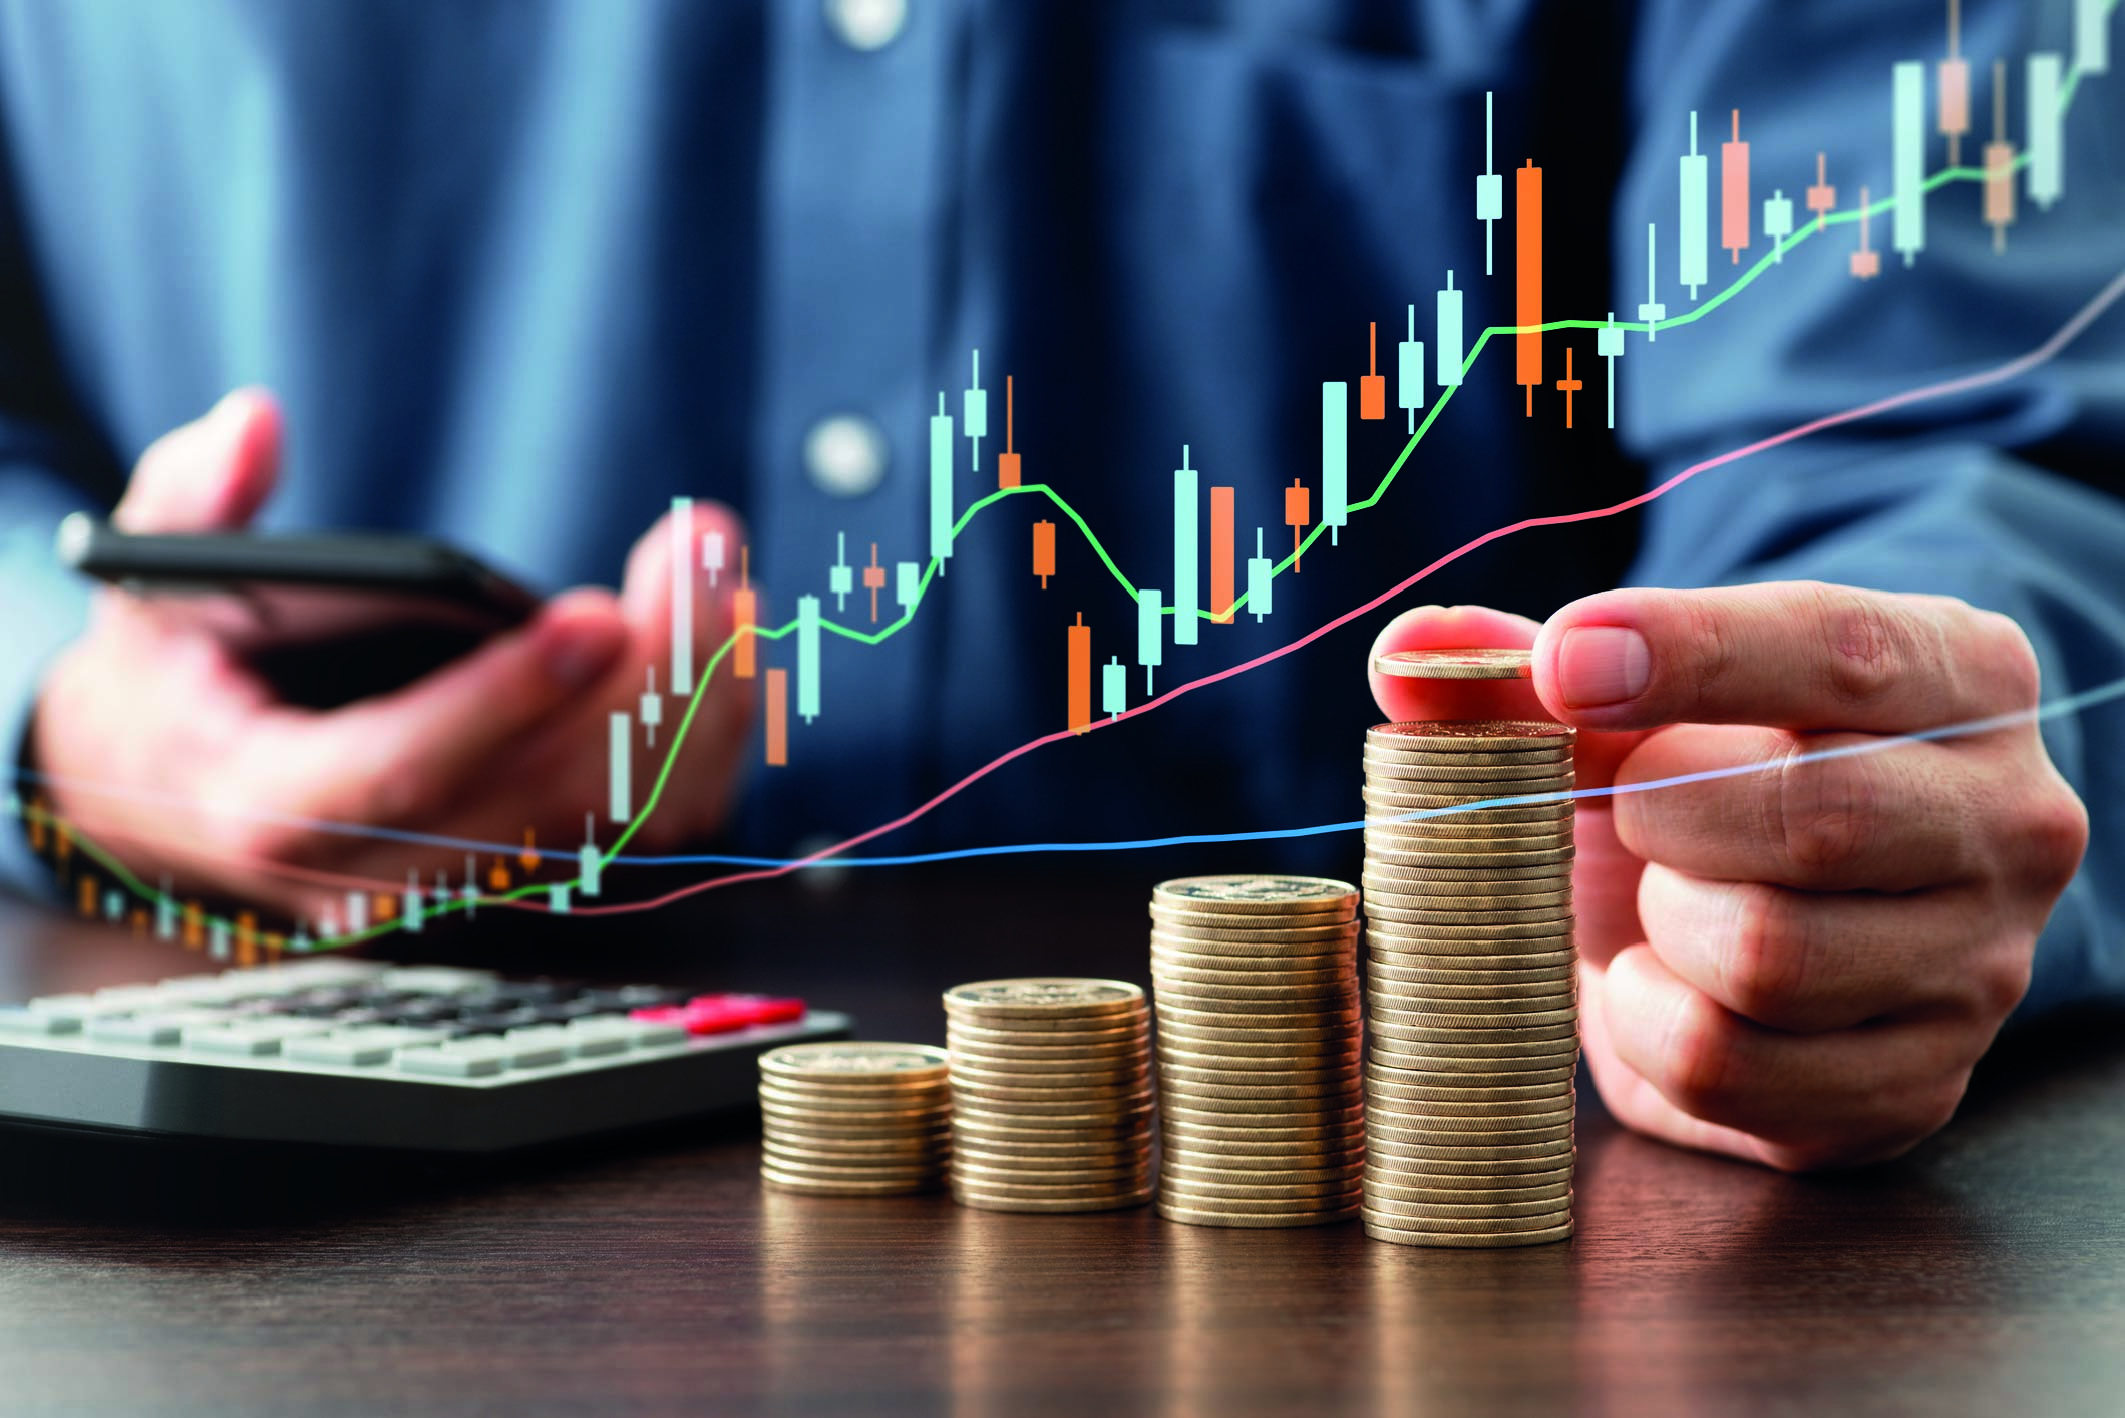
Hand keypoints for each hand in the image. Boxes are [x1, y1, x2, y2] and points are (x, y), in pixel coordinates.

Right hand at [31, 389, 753, 925]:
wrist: (178, 806)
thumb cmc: (173, 688)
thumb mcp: (146, 590)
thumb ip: (189, 506)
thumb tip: (252, 424)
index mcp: (275, 808)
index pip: (403, 770)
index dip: (503, 698)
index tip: (595, 616)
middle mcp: (382, 872)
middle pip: (548, 794)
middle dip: (652, 669)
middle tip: (701, 546)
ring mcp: (466, 884)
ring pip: (618, 821)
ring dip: (700, 699)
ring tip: (723, 573)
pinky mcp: (525, 873)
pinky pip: (641, 826)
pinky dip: (704, 739)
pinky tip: (731, 640)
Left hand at [1368, 585, 2087, 1170]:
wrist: (1777, 907)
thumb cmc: (1701, 774)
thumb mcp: (1626, 701)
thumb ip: (1517, 672)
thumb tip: (1410, 656)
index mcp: (1959, 678)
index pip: (1837, 651)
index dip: (1687, 652)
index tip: (1566, 662)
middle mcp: (2006, 819)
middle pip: (1811, 819)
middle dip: (1661, 814)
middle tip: (1625, 812)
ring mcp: (1977, 966)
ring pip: (1768, 957)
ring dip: (1657, 927)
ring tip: (1659, 899)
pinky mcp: (1913, 1087)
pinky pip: (1732, 1069)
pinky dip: (1649, 1026)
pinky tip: (1661, 981)